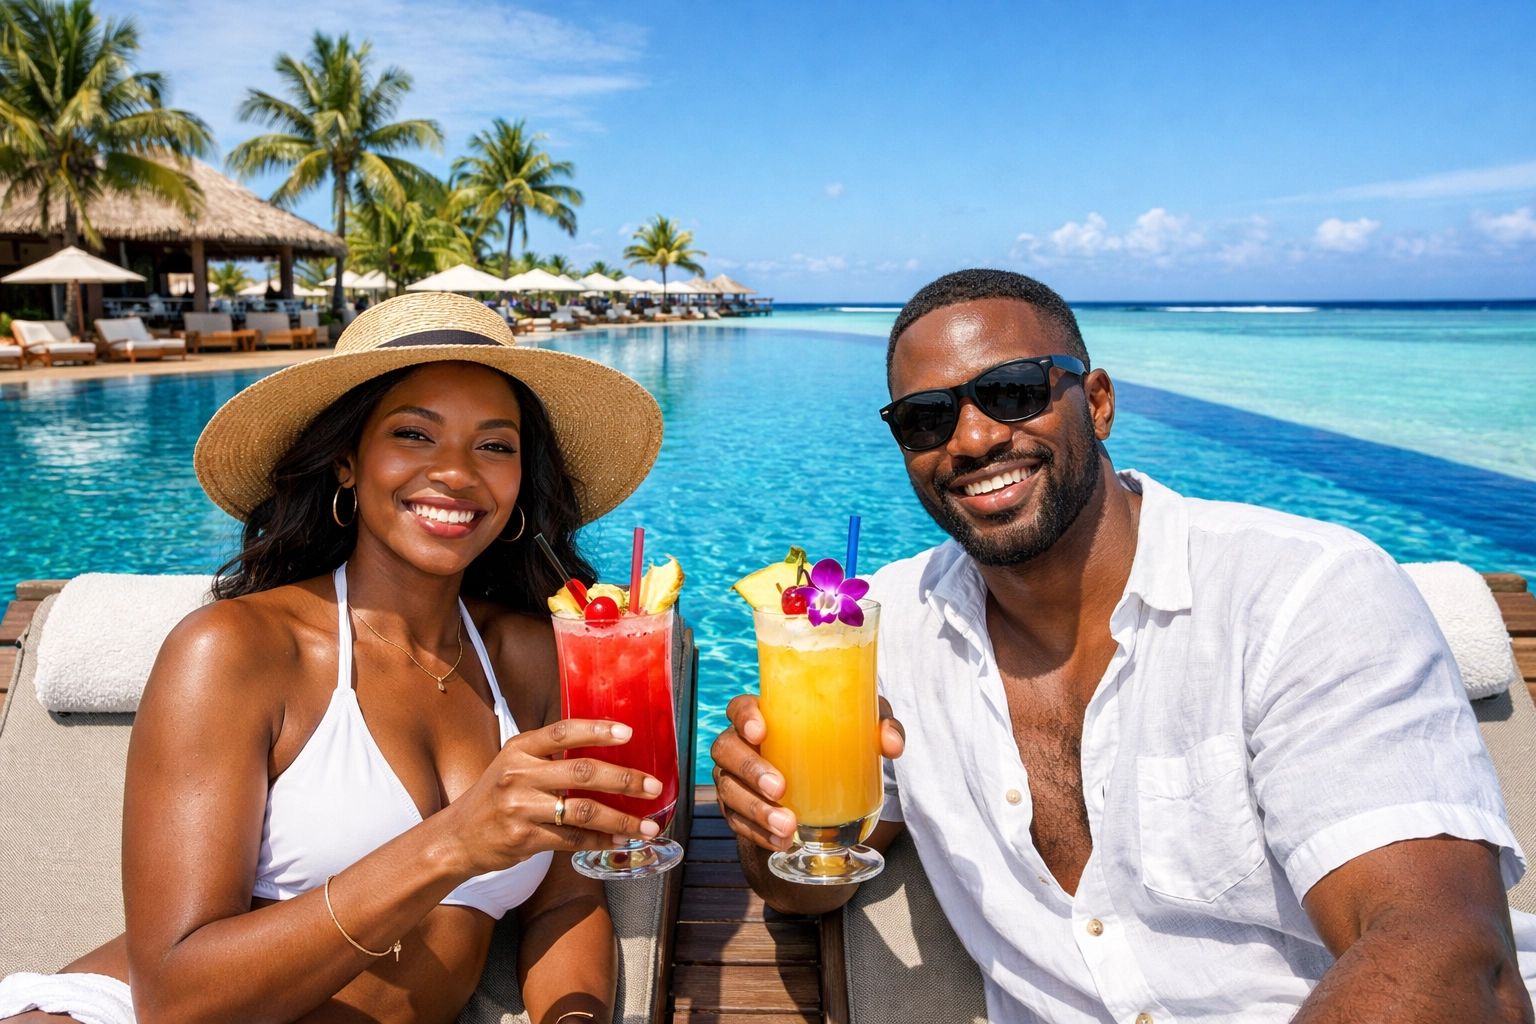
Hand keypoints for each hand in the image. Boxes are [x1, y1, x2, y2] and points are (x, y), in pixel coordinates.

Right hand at [447, 718, 664, 874]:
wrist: (457, 837)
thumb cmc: (495, 796)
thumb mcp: (513, 763)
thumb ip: (549, 756)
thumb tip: (606, 749)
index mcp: (519, 748)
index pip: (563, 732)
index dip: (597, 731)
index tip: (628, 733)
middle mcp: (518, 774)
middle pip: (582, 772)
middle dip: (624, 779)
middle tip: (653, 786)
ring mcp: (520, 808)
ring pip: (583, 811)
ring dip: (622, 819)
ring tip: (649, 825)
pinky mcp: (524, 839)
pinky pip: (572, 839)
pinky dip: (601, 840)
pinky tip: (621, 840)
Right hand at [711, 694, 904, 851]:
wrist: (819, 788)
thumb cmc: (831, 743)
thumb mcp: (857, 728)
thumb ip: (878, 725)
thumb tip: (891, 743)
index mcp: (763, 717)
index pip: (739, 708)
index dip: (744, 718)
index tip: (762, 732)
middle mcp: (740, 745)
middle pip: (726, 750)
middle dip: (750, 770)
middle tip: (780, 788)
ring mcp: (734, 780)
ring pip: (729, 791)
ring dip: (755, 810)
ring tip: (786, 826)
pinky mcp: (738, 811)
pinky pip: (738, 823)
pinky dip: (759, 834)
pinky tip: (782, 842)